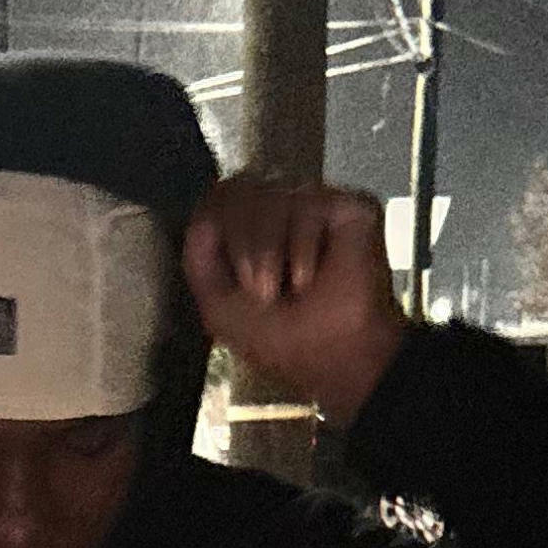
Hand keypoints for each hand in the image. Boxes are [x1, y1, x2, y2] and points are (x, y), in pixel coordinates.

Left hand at [183, 176, 404, 426]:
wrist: (336, 359)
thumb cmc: (281, 341)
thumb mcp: (220, 307)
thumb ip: (198, 258)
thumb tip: (204, 209)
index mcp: (252, 230)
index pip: (222, 195)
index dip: (213, 219)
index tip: (225, 266)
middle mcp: (282, 210)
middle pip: (240, 189)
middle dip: (242, 244)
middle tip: (261, 291)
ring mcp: (315, 205)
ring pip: (271, 193)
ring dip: (268, 250)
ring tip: (286, 289)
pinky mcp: (348, 206)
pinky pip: (306, 203)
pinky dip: (300, 248)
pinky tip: (309, 278)